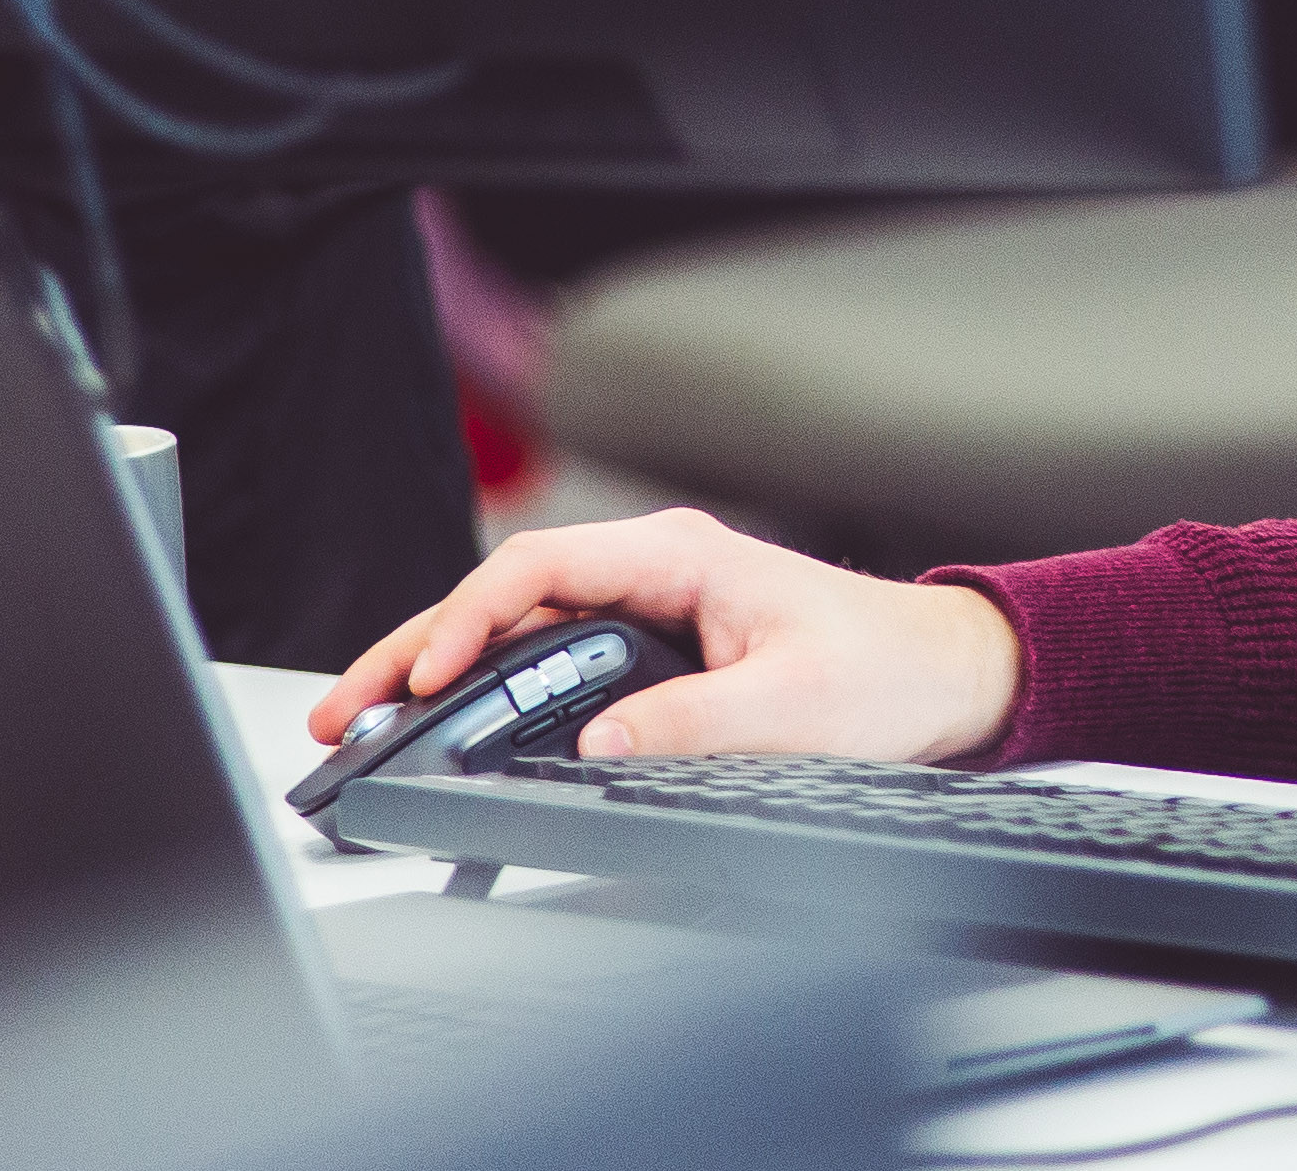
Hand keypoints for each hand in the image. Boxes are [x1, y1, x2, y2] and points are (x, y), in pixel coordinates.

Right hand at [306, 507, 1023, 767]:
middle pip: (505, 598)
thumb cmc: (890, 673)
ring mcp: (648, 605)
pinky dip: (488, 688)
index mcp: (680, 556)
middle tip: (346, 711)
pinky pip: (548, 658)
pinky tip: (444, 720)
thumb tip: (598, 741)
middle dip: (419, 650)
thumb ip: (692, 725)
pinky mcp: (652, 646)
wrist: (950, 677)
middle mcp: (654, 569)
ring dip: (442, 671)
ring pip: (517, 629)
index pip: (538, 569)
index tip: (428, 676)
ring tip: (367, 720)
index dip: (469, 620)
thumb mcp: (792, 706)